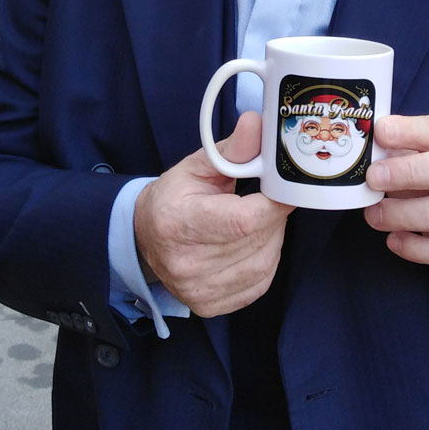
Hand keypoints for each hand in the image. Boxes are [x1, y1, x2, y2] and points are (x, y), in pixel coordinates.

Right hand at [133, 112, 293, 317]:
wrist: (145, 237)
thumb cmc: (174, 198)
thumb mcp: (198, 165)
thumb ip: (233, 149)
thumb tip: (258, 123)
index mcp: (179, 222)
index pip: (243, 221)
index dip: (273, 204)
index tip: (283, 187)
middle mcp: (186, 263)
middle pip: (257, 240)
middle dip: (274, 216)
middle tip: (269, 199)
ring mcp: (198, 290)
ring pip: (264, 263)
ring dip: (272, 238)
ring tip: (259, 220)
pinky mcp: (210, 306)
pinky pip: (259, 283)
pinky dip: (265, 260)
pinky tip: (254, 244)